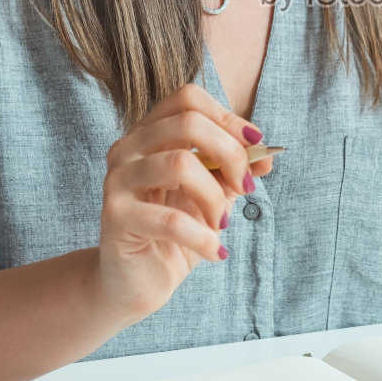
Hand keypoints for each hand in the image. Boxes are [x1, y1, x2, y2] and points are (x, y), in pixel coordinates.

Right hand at [94, 84, 272, 322]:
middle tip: (245, 186)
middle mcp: (128, 148)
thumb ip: (233, 172)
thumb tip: (266, 156)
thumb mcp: (211, 196)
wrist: (137, 281)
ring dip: (215, 198)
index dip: (227, 117)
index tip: (255, 143)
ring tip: (221, 224)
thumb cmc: (173, 233)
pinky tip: (215, 252)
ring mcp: (117, 180)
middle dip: (230, 153)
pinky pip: (170, 220)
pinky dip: (203, 238)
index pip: (188, 99)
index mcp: (149, 133)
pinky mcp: (115, 217)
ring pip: (179, 165)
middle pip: (187, 123)